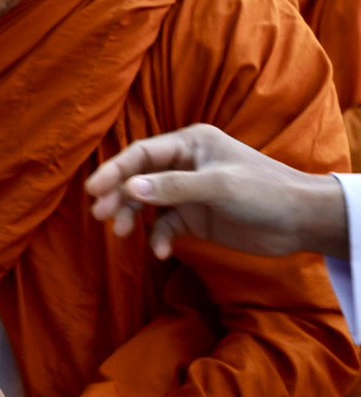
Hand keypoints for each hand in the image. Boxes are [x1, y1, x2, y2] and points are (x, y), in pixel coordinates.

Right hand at [85, 124, 347, 259]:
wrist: (302, 221)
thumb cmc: (264, 191)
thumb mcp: (218, 186)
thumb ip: (173, 187)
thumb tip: (129, 189)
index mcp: (190, 144)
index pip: (142, 154)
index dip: (115, 170)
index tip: (93, 189)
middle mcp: (185, 164)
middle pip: (139, 177)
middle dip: (118, 195)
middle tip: (100, 215)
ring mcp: (190, 192)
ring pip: (148, 202)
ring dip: (133, 217)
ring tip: (122, 233)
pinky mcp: (196, 217)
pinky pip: (167, 225)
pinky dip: (160, 238)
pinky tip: (162, 251)